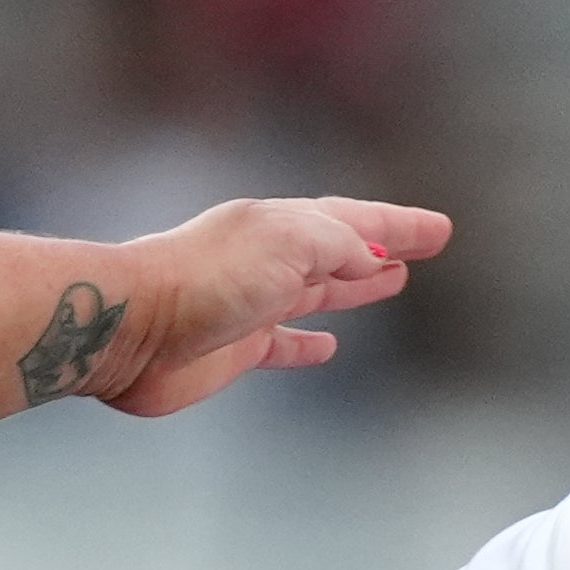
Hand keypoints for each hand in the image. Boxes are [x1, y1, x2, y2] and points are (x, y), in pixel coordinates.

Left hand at [96, 197, 449, 416]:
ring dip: (356, 287)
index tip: (439, 229)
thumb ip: (336, 246)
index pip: (354, 222)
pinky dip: (308, 343)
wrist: (130, 327)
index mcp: (282, 226)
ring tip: (393, 281)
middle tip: (427, 243)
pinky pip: (283, 343)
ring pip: (318, 292)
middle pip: (340, 250)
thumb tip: (372, 257)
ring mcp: (251, 304)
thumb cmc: (202, 280)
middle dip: (384, 245)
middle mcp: (267, 260)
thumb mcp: (286, 244)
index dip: (398, 225)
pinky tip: (328, 347)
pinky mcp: (232, 348)